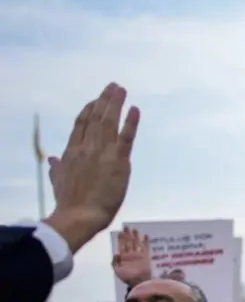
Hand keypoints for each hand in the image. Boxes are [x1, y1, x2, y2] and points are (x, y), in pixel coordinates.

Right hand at [44, 83, 140, 253]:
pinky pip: (126, 137)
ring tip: (121, 89)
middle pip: (96, 118)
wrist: (79, 215)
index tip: (95, 100)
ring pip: (109, 122)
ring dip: (115, 104)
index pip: (81, 126)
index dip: (88, 111)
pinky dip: (131, 122)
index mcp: (72, 152)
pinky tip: (135, 109)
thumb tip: (52, 160)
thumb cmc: (69, 203)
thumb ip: (57, 169)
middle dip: (104, 100)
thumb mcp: (58, 182)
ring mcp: (102, 153)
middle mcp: (86, 148)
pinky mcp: (118, 161)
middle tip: (113, 86)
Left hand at [111, 225, 151, 285]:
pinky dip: (146, 242)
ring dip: (136, 236)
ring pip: (136, 243)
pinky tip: (146, 236)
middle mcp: (130, 254)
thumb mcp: (118, 271)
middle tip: (127, 227)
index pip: (121, 245)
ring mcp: (138, 255)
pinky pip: (146, 247)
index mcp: (123, 257)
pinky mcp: (146, 257)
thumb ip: (115, 263)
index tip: (120, 232)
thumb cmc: (128, 278)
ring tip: (135, 229)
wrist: (139, 283)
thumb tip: (116, 254)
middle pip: (129, 242)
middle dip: (127, 234)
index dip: (121, 239)